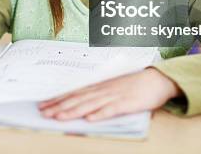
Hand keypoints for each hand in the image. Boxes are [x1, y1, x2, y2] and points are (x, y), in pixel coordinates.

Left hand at [38, 68, 180, 121]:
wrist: (157, 80)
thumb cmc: (134, 85)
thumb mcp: (112, 87)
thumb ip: (98, 94)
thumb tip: (81, 106)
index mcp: (99, 86)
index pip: (74, 93)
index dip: (58, 99)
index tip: (43, 104)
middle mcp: (103, 90)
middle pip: (77, 99)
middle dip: (59, 106)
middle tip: (43, 112)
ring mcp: (115, 96)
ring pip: (90, 104)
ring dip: (73, 111)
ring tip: (59, 117)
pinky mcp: (127, 103)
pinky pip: (112, 110)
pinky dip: (100, 114)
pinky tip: (90, 119)